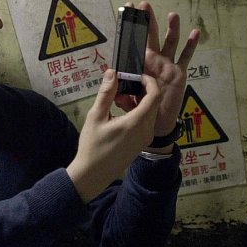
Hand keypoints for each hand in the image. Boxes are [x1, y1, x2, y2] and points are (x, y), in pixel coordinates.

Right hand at [67, 69, 161, 201]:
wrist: (93, 174)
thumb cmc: (92, 145)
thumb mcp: (96, 116)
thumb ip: (106, 93)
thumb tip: (112, 72)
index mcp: (137, 122)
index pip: (154, 95)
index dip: (149, 81)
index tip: (136, 74)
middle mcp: (146, 130)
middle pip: (154, 102)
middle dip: (144, 89)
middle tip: (126, 82)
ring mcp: (145, 138)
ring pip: (151, 112)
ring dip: (141, 100)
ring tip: (121, 96)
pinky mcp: (142, 142)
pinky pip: (146, 122)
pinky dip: (139, 111)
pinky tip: (122, 111)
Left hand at [114, 1, 199, 137]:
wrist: (155, 123)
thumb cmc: (139, 108)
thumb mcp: (126, 100)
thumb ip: (120, 90)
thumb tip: (114, 79)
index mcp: (137, 64)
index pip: (132, 41)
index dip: (130, 26)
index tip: (126, 8)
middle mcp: (152, 60)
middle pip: (150, 36)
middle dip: (147, 20)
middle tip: (143, 4)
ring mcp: (166, 65)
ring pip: (170, 42)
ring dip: (171, 28)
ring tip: (172, 14)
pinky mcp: (178, 73)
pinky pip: (186, 57)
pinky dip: (191, 45)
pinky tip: (195, 32)